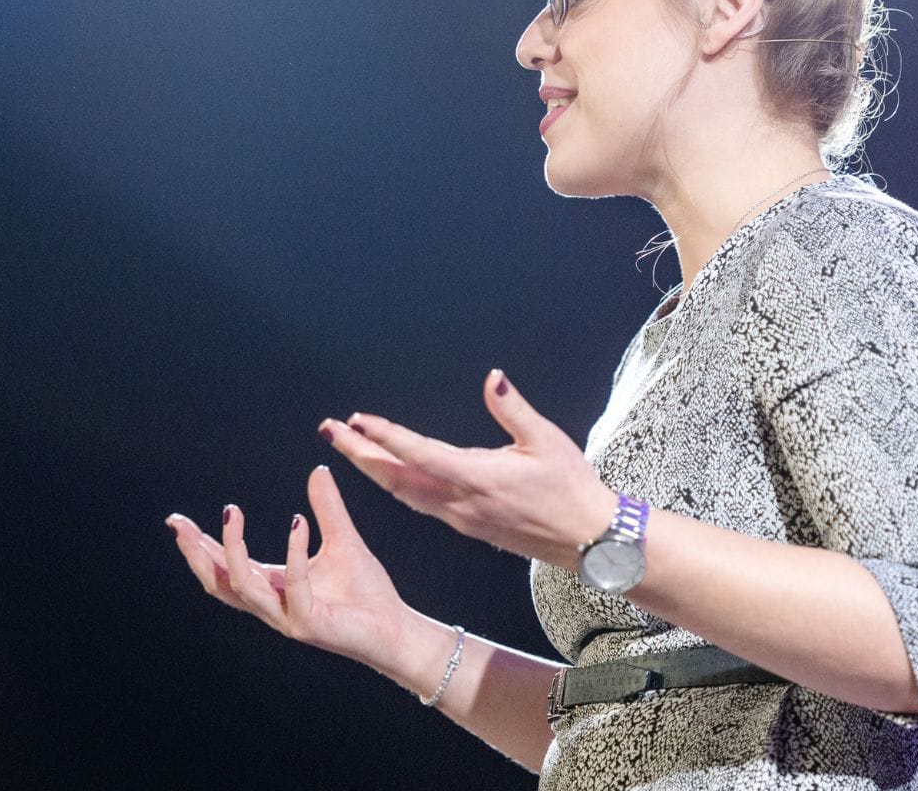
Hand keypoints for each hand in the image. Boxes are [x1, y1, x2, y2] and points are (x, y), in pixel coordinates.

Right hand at [166, 465, 408, 671]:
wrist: (396, 627)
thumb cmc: (366, 592)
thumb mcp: (342, 541)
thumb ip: (327, 509)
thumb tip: (317, 470)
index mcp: (274, 587)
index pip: (226, 568)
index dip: (202, 547)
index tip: (179, 521)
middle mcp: (273, 605)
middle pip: (219, 583)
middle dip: (197, 553)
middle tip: (180, 524)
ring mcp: (288, 617)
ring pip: (244, 587)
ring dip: (233, 550)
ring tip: (232, 513)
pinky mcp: (310, 624)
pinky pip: (294, 586)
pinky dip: (293, 554)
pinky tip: (298, 522)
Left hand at [320, 369, 615, 570]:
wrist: (587, 540)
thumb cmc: (571, 488)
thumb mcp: (547, 440)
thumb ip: (513, 409)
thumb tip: (492, 378)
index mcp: (478, 478)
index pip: (420, 454)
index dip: (386, 436)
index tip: (358, 419)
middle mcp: (461, 502)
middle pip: (396, 479)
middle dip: (359, 454)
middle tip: (330, 430)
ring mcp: (461, 518)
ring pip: (404, 494)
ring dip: (373, 470)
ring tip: (349, 447)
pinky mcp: (467, 525)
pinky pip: (419, 504)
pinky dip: (396, 485)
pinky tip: (388, 474)